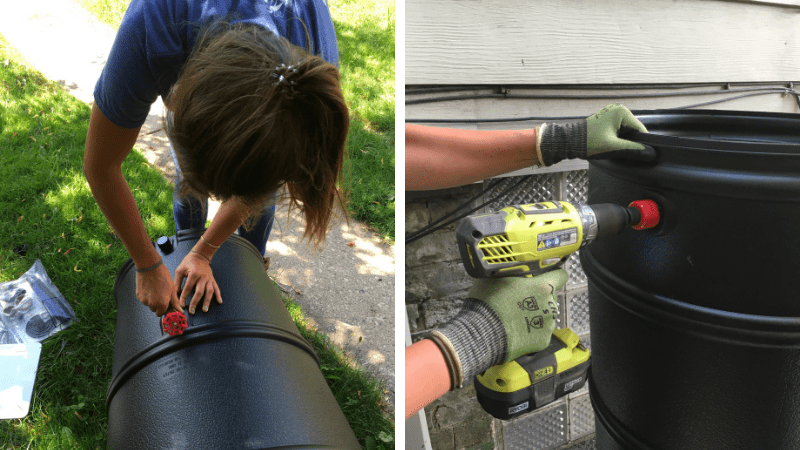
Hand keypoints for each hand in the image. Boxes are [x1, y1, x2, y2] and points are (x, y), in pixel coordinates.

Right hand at [135, 264, 182, 316]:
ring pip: (149, 304)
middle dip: (158, 305)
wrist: (150, 267)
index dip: (164, 308)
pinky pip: (144, 299)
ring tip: (156, 289)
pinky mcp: (138, 296)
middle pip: (155, 310)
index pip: (162, 313)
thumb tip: (180, 311)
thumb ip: (175, 302)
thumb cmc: (163, 276)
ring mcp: (144, 300)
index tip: (166, 304)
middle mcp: (152, 304)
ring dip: (152, 300)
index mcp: (162, 304)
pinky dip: (147, 296)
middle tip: (161, 294)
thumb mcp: (172, 289)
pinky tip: (150, 288)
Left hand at [174, 251, 221, 314]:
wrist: (200, 255)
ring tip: (204, 310)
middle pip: (200, 292)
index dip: (184, 297)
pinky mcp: (213, 279)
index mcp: (194, 274)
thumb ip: (177, 282)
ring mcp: (209, 279)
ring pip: (209, 291)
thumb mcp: (180, 270)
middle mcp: (203, 277)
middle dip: (195, 302)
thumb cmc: (188, 262)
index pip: (188, 288)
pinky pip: (216, 288)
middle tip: (192, 311)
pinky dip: (218, 295)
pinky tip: (219, 302)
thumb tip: (175, 294)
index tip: (181, 305)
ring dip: (207, 301)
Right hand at [432, 269, 567, 385]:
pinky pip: (540, 333)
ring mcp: (548, 325)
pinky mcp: (543, 342)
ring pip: (546, 316)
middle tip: (520, 300)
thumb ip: (510, 273)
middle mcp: (550, 305)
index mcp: (542, 286)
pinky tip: (517, 331)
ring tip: (515, 318)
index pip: (560, 276)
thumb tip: (508, 267)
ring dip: (535, 315)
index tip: (548, 277)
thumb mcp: (496, 277)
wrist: (482, 333)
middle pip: (550, 297)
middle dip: (538, 297)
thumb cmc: (488, 303)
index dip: (553, 275)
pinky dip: (531, 332)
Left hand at [539, 104, 654, 164]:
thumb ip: (633, 149)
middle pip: (633, 130)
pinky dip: (617, 139)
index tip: (644, 154)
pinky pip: (618, 130)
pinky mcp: (606, 120)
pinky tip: (612, 145)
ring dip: (624, 141)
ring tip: (616, 149)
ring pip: (626, 131)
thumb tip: (648, 153)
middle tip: (624, 152)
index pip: (640, 129)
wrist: (570, 141)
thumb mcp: (613, 147)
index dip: (642, 143)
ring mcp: (611, 114)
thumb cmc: (588, 142)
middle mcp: (617, 109)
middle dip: (631, 142)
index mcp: (621, 112)